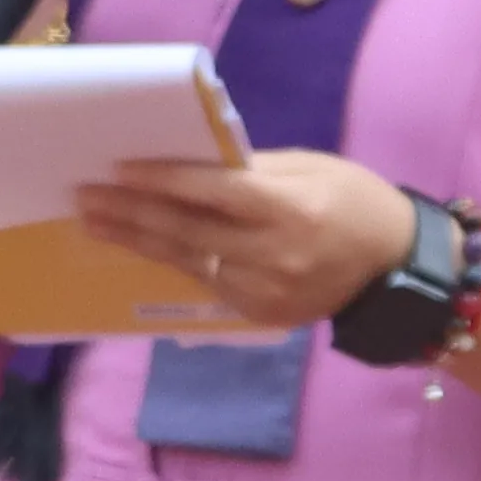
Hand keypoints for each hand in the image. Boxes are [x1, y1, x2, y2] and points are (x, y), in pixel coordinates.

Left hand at [75, 148, 417, 334]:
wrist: (395, 267)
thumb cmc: (353, 200)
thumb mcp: (310, 168)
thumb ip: (253, 170)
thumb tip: (191, 166)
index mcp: (290, 208)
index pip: (212, 193)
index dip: (162, 181)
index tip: (118, 170)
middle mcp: (274, 254)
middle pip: (188, 232)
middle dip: (131, 214)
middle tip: (84, 198)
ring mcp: (265, 290)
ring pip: (189, 262)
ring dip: (138, 241)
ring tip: (96, 223)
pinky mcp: (260, 314)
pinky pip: (207, 283)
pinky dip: (174, 263)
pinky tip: (141, 247)